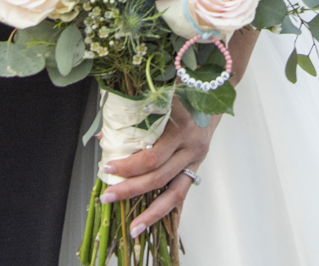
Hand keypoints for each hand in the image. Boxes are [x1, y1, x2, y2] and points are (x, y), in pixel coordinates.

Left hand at [99, 97, 218, 237]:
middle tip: (108, 196)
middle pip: (159, 175)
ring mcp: (195, 158)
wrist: (214, 92)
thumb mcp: (159, 97)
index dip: (129, 165)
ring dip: (151, 212)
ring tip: (133, 229)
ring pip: (174, 192)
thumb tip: (104, 138)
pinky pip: (184, 193)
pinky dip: (170, 211)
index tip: (107, 167)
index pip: (152, 154)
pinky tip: (156, 226)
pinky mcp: (197, 166)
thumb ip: (133, 115)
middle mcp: (189, 145)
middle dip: (131, 188)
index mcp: (179, 125)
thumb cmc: (181, 90)